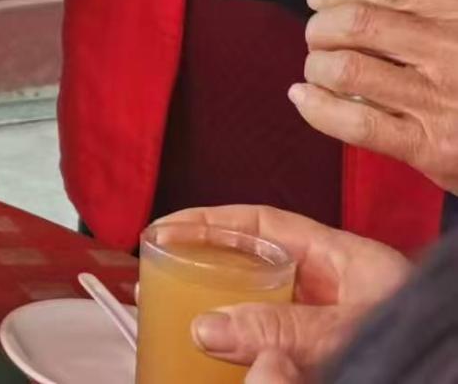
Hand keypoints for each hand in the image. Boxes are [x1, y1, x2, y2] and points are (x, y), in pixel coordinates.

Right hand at [157, 204, 411, 382]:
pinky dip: (243, 351)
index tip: (165, 227)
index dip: (210, 220)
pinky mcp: (324, 358)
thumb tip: (210, 327)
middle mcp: (336, 290)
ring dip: (220, 313)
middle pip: (256, 264)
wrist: (453, 370)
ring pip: (261, 309)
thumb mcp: (352, 328)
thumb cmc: (429, 341)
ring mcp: (331, 325)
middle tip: (161, 273)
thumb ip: (285, 330)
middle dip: (206, 265)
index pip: (265, 222)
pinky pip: (273, 348)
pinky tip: (220, 361)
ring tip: (180, 318)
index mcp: (347, 261)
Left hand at [295, 0, 457, 193]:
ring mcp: (441, 101)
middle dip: (320, 28)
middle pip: (358, 24)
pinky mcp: (431, 147)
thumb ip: (441, 9)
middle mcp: (452, 52)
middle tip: (316, 38)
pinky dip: (316, 107)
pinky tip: (303, 97)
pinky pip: (356, 122)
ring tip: (316, 70)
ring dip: (316, 66)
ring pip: (347, 70)